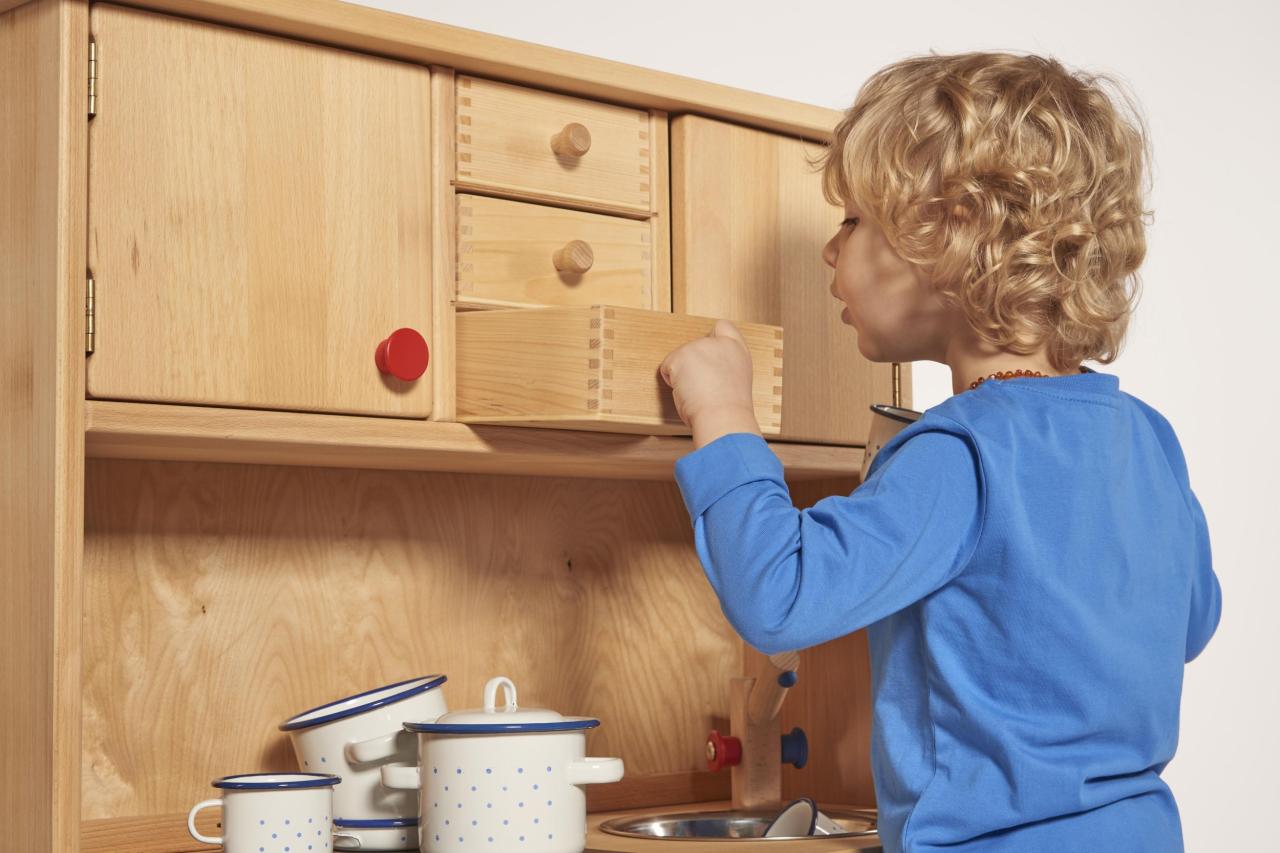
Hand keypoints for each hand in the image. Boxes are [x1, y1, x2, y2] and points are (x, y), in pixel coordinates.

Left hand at [659, 320, 760, 447]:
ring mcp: (699, 346)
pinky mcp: (680, 355)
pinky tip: (687, 392)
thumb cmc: (729, 411)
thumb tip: (705, 371)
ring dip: (683, 376)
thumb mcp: (734, 382)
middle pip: (694, 348)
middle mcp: (719, 343)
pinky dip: (671, 382)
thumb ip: (722, 368)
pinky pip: (666, 369)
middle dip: (692, 365)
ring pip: (680, 360)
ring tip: (698, 393)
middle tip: (703, 388)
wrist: (724, 417)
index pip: (723, 327)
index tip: (709, 355)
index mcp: (737, 351)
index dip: (712, 337)